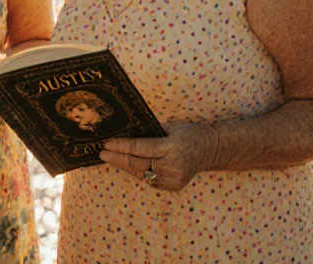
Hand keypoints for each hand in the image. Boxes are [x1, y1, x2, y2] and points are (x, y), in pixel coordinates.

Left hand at [98, 120, 218, 190]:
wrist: (211, 149)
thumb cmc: (189, 133)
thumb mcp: (171, 126)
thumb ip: (151, 131)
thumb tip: (126, 132)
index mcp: (171, 148)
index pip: (140, 149)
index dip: (121, 147)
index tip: (106, 144)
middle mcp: (172, 165)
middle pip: (138, 164)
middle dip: (117, 158)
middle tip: (102, 153)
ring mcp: (173, 179)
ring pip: (142, 174)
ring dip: (125, 166)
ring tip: (110, 158)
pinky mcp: (174, 186)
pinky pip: (150, 180)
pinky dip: (139, 172)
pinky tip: (128, 165)